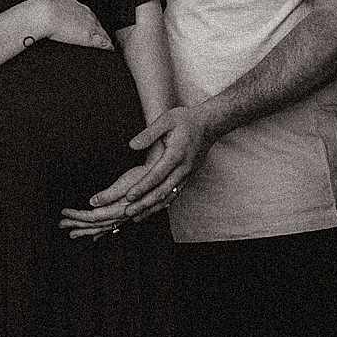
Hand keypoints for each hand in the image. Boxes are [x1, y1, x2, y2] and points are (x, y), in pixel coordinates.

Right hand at [40, 0, 113, 50]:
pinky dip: (107, 46)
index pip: (87, 14)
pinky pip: (103, 42)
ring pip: (102, 32)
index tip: (87, 26)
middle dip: (97, 28)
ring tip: (107, 44)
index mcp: (77, 5)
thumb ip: (57, 2)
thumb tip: (55, 3)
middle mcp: (85, 14)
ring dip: (104, 37)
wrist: (44, 16)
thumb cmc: (43, 9)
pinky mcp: (89, 38)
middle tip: (98, 36)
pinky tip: (110, 49)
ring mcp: (89, 26)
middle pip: (96, 22)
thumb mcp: (52, 0)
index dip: (88, 21)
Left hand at [59, 162, 146, 238]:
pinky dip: (101, 232)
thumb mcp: (126, 183)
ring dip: (86, 230)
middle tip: (61, 224)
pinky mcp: (128, 214)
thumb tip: (92, 202)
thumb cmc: (145, 176)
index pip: (92, 217)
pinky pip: (111, 227)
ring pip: (102, 228)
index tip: (63, 212)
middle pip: (95, 225)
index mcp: (118, 209)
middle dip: (77, 225)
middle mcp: (121, 216)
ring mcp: (125, 217)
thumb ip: (109, 195)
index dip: (76, 216)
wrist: (165, 177)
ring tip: (72, 233)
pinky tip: (95, 236)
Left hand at [114, 105, 216, 220]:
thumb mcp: (166, 120)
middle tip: (128, 212)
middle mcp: (183, 168)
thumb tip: (132, 145)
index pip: (156, 175)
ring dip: (152, 208)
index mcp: (176, 154)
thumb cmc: (186, 120)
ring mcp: (187, 174)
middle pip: (162, 191)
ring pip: (169, 197)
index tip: (128, 196)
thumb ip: (149, 133)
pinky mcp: (188, 176)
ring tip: (136, 217)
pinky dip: (163, 204)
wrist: (209, 124)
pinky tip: (152, 210)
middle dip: (144, 204)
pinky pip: (175, 194)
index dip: (142, 187)